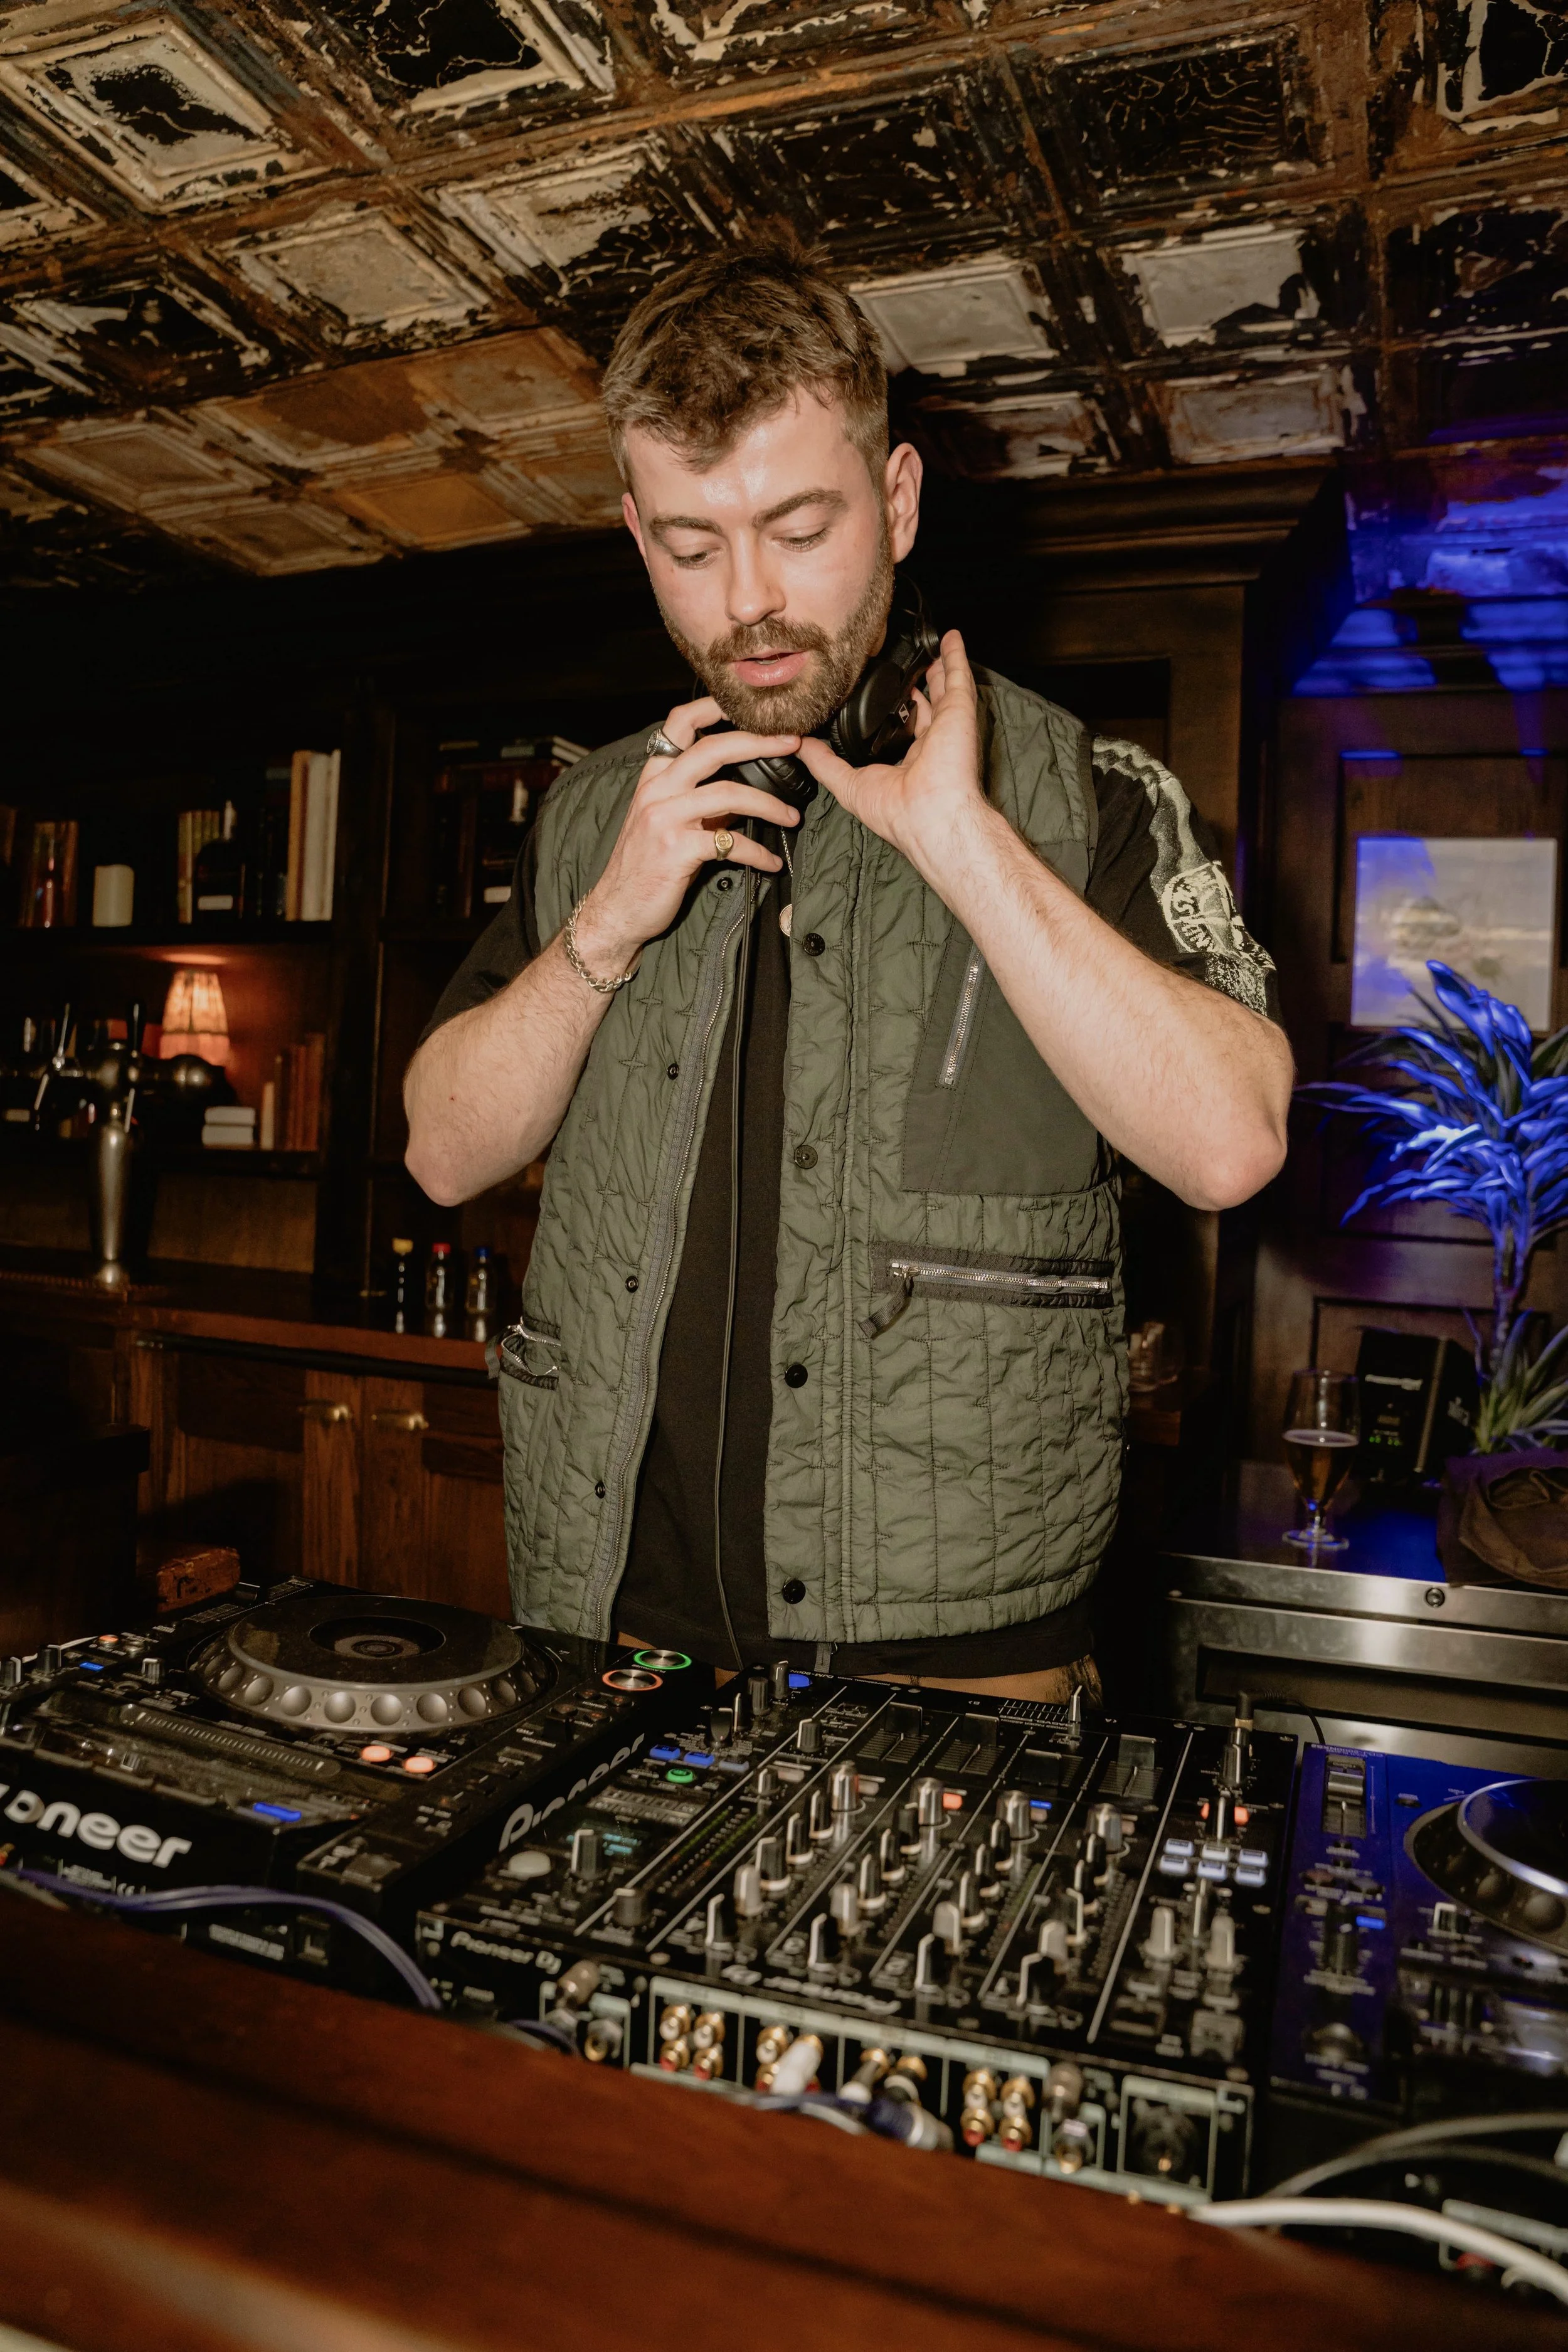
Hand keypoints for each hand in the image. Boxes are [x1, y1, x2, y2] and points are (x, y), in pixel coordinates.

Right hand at [574, 694, 801, 973]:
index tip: (749, 708)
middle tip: (793, 744)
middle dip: (758, 742)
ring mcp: (665, 819)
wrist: (617, 909)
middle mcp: (656, 791)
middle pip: (713, 749)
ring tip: (792, 817)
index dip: (713, 707)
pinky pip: (729, 843)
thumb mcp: (667, 822)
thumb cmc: (646, 866)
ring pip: (728, 793)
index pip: (679, 725)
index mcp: (654, 778)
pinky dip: (758, 853)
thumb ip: (700, 801)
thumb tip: (746, 789)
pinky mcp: (677, 851)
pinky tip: (771, 863)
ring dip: (769, 804)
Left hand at [794, 629, 988, 874]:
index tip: (871, 693)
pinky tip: (951, 636)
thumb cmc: (897, 812)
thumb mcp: (848, 785)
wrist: (931, 815)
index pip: (896, 729)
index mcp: (907, 760)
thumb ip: (824, 763)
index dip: (887, 711)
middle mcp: (929, 742)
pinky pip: (958, 675)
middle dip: (910, 685)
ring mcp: (947, 724)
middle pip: (920, 705)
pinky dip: (956, 655)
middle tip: (895, 663)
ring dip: (934, 665)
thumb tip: (799, 744)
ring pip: (940, 687)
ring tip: (925, 644)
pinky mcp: (959, 710)